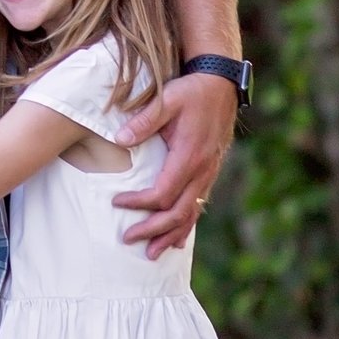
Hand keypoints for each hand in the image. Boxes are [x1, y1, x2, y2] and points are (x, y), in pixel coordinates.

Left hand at [112, 68, 238, 254]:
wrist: (221, 85)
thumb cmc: (191, 91)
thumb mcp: (167, 100)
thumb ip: (143, 121)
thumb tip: (119, 140)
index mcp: (189, 156)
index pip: (162, 193)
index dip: (139, 203)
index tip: (117, 202)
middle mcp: (201, 170)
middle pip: (177, 212)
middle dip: (152, 229)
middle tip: (127, 239)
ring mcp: (208, 173)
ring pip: (191, 214)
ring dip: (170, 235)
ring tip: (152, 253)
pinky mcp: (209, 172)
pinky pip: (199, 205)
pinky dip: (186, 225)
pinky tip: (176, 239)